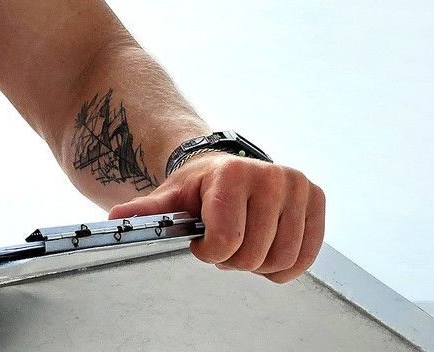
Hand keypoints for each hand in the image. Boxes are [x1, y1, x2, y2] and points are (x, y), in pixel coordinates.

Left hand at [106, 152, 325, 283]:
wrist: (225, 169)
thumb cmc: (199, 187)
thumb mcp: (172, 197)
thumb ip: (148, 210)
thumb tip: (116, 219)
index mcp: (233, 174)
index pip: (226, 240)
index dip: (210, 252)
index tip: (202, 242)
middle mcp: (272, 176)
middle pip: (255, 253)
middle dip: (234, 259)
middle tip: (224, 243)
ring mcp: (298, 186)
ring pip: (283, 258)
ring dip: (260, 264)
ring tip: (244, 242)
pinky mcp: (316, 199)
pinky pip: (306, 255)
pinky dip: (285, 264)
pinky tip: (267, 248)